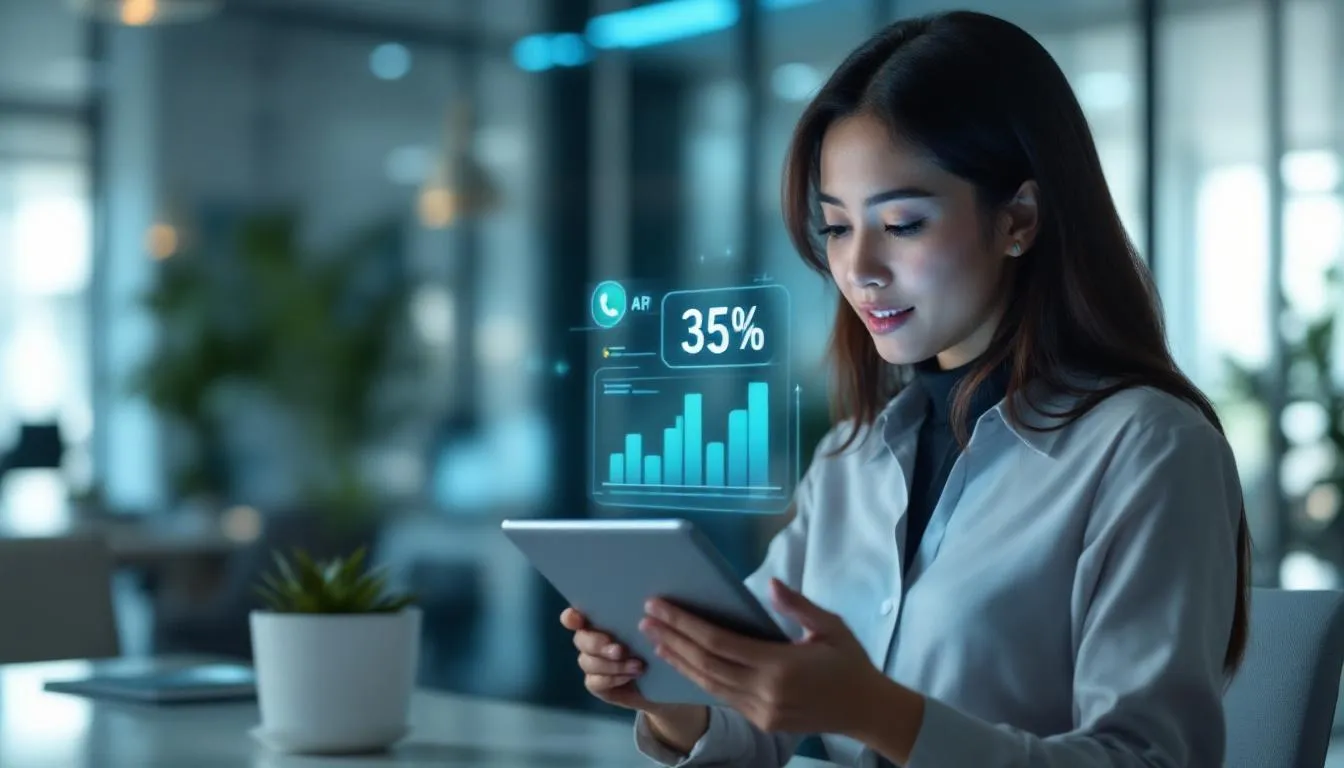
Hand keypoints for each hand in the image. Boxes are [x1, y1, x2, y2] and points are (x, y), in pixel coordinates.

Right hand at [560, 607, 655, 710]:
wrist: (661, 678)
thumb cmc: (654, 643)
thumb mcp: (652, 627)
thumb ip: (644, 615)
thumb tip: (649, 601)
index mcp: (598, 622)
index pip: (573, 617)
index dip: (571, 618)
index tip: (577, 619)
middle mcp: (589, 641)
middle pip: (580, 639)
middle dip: (597, 644)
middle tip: (620, 650)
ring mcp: (590, 663)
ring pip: (587, 662)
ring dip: (612, 665)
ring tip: (638, 666)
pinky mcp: (595, 684)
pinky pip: (595, 682)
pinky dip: (613, 679)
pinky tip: (630, 676)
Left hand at [640, 578, 886, 735]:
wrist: (868, 711)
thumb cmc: (851, 663)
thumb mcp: (831, 627)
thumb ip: (798, 606)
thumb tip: (769, 584)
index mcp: (780, 666)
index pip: (718, 642)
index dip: (684, 624)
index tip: (660, 606)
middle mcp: (764, 693)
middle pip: (704, 664)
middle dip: (672, 639)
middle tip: (646, 619)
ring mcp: (761, 712)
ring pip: (708, 685)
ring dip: (679, 661)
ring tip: (655, 640)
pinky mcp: (761, 722)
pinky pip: (722, 697)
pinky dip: (698, 678)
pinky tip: (684, 663)